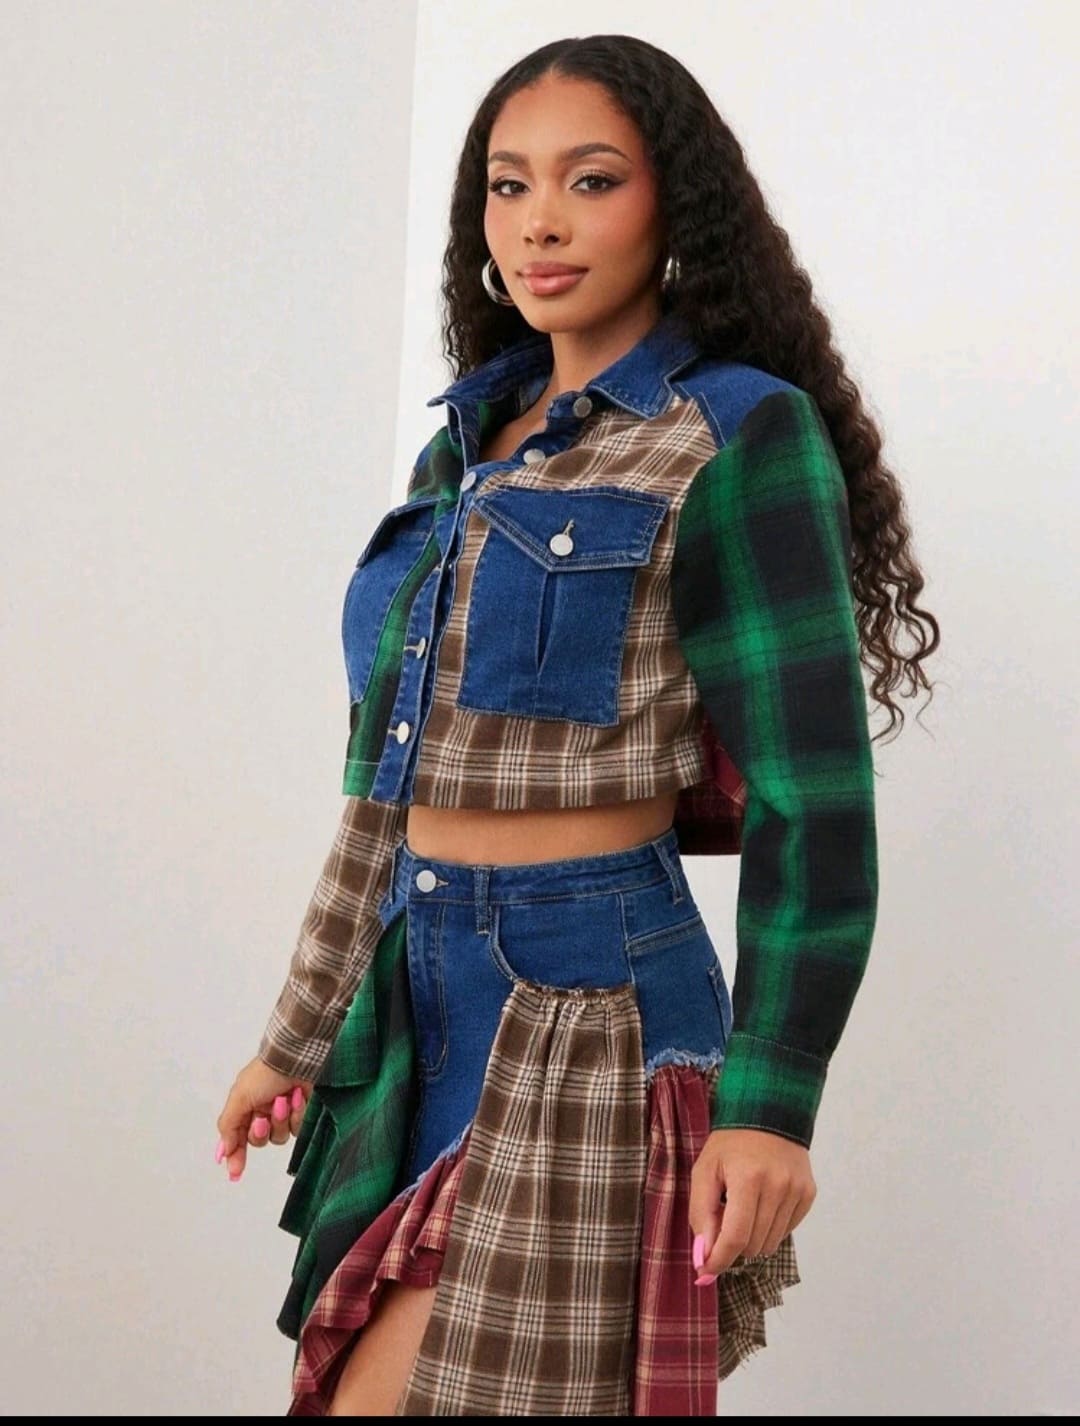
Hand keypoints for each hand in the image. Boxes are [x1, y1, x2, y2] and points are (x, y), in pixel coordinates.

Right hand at [215, 1055, 313, 1181]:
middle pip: (260, 1140)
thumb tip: (223, 1152)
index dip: (236, 1156)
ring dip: (281, 1119)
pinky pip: (298, 1127)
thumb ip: (228, 1126)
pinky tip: (298, 1097)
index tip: (235, 1174)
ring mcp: (283, 1113)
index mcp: (245, 1108)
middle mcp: (263, 1112)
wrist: (296, 1058)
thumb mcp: (239, 1098)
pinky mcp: (302, 1112)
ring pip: (280, 1136)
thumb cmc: (265, 1073)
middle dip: (262, 1130)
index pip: (238, 1139)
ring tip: (284, 1099)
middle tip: (264, 1117)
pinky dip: (297, 1113)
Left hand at [689, 1127, 815, 1280]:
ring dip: (752, 1238)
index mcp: (747, 1179)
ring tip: (743, 1210)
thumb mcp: (704, 1170)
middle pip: (753, 1245)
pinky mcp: (809, 1194)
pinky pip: (786, 1230)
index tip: (705, 1272)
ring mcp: (796, 1191)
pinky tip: (762, 1205)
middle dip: (733, 1246)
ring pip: (771, 1242)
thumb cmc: (730, 1143)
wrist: (767, 1112)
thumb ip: (701, 1213)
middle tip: (723, 1225)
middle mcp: (777, 1187)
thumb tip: (704, 1255)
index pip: (735, 1237)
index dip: (718, 1260)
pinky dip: (770, 1227)